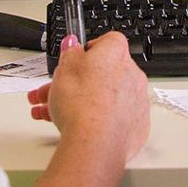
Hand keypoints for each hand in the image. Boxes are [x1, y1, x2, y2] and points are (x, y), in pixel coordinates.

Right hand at [27, 31, 149, 162]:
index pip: (104, 42)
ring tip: (51, 114)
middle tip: (53, 92)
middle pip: (100, 74)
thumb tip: (73, 44)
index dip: (86, 52)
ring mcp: (136, 101)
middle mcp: (131, 74)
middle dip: (75, 82)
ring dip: (81, 103)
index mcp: (116, 53)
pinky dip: (99, 122)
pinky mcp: (136, 126)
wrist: (95, 143)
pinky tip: (76, 128)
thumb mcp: (64, 67)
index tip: (72, 61)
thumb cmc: (81, 104)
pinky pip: (115, 118)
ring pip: (104, 97)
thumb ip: (69, 52)